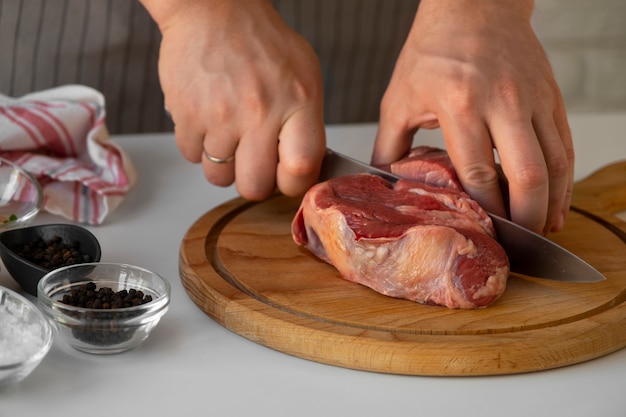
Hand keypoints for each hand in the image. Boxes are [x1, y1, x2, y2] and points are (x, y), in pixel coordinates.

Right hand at [140, 0, 325, 199]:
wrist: (212, 10)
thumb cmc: (260, 42)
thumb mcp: (304, 74)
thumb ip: (307, 123)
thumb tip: (303, 169)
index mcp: (298, 101)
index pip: (300, 170)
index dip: (293, 184)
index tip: (287, 178)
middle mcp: (260, 112)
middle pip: (254, 187)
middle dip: (254, 182)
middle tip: (254, 163)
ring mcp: (220, 116)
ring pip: (219, 178)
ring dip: (224, 166)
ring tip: (229, 136)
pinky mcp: (187, 115)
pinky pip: (191, 157)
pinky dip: (198, 147)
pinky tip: (208, 122)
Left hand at [372, 0, 573, 234]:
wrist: (473, 5)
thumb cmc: (432, 50)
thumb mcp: (399, 98)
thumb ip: (390, 145)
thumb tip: (382, 183)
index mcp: (459, 104)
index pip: (478, 173)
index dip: (485, 211)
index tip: (483, 232)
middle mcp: (501, 102)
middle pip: (527, 175)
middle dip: (525, 218)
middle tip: (517, 242)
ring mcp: (532, 99)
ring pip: (555, 164)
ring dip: (552, 203)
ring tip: (542, 229)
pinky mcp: (550, 96)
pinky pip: (565, 145)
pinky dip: (565, 178)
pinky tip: (556, 199)